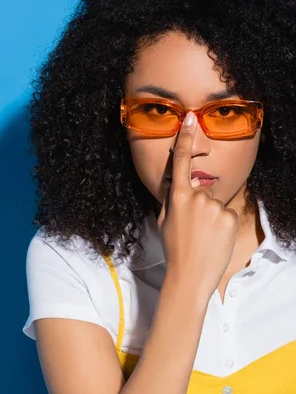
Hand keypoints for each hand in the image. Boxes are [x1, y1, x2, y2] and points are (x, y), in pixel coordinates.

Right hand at [157, 111, 238, 299]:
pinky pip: (226, 214)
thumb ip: (171, 200)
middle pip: (202, 191)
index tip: (191, 119)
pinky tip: (214, 239)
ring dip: (211, 217)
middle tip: (192, 230)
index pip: (182, 162)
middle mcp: (197, 196)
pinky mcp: (229, 216)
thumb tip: (177, 187)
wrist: (190, 275)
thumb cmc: (174, 249)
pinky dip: (222, 225)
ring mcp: (214, 206)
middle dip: (199, 206)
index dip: (186, 139)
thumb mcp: (163, 222)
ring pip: (215, 204)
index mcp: (177, 197)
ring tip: (203, 238)